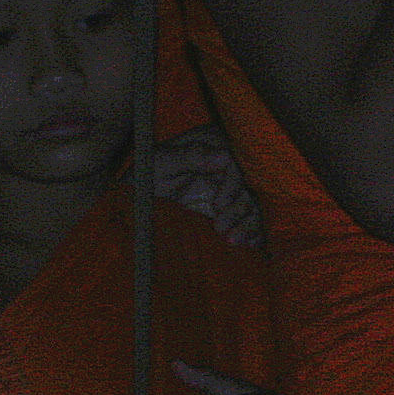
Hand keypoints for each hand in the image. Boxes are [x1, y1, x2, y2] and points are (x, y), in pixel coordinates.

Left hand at [150, 129, 263, 249]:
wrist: (137, 204)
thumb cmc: (145, 178)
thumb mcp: (160, 163)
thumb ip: (190, 156)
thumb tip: (224, 157)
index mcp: (213, 149)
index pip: (238, 162)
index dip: (233, 185)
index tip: (219, 204)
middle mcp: (227, 169)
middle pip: (251, 187)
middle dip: (240, 210)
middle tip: (220, 229)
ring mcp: (232, 192)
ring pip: (255, 206)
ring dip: (249, 225)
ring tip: (233, 242)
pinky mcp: (233, 213)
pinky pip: (253, 222)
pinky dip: (256, 234)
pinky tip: (250, 245)